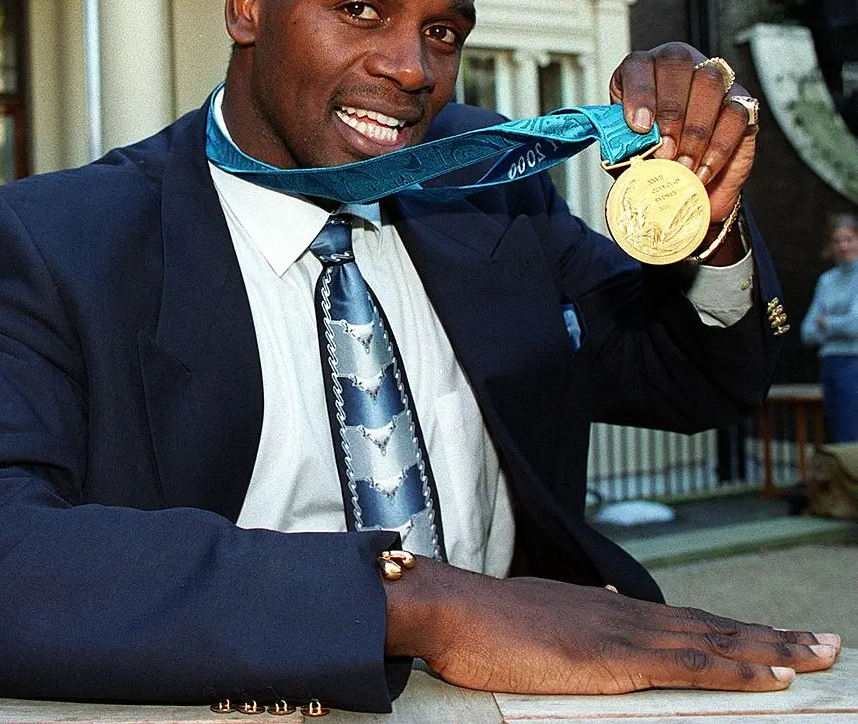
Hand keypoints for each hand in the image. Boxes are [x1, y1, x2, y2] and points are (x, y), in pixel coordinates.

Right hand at [385, 561, 839, 694]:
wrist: (454, 609)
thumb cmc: (485, 622)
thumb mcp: (541, 616)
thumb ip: (582, 614)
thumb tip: (611, 600)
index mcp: (610, 613)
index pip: (686, 623)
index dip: (735, 632)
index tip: (776, 639)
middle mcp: (626, 617)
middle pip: (713, 628)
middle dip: (774, 638)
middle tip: (829, 643)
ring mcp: (623, 635)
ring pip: (713, 641)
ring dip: (772, 649)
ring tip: (821, 652)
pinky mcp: (613, 658)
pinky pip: (689, 664)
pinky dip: (736, 666)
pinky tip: (771, 672)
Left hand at [609, 42, 756, 223]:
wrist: (680, 187)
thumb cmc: (648, 161)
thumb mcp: (626, 153)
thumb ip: (623, 144)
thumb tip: (624, 149)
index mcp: (642, 71)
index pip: (639, 65)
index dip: (639, 93)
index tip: (639, 126)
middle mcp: (679, 67)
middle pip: (678, 66)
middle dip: (670, 113)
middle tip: (664, 151)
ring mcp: (715, 80)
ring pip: (709, 84)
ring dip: (694, 132)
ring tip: (682, 165)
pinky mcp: (742, 103)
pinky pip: (736, 114)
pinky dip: (719, 146)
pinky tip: (703, 170)